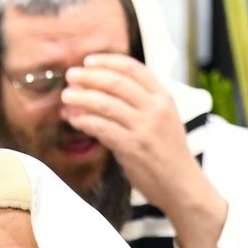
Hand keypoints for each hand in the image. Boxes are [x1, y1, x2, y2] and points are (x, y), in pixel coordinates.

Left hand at [61, 55, 228, 247]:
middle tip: (70, 76)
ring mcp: (144, 128)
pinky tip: (73, 119)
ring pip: (106, 104)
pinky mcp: (133, 147)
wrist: (182, 185)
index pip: (133, 68)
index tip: (88, 61)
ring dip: (82, 97)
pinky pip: (102, 128)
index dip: (108, 61)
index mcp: (163, 97)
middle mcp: (155, 108)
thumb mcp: (163, 119)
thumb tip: (103, 91)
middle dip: (89, 77)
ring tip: (66, 97)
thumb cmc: (168, 153)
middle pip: (116, 82)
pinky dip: (84, 120)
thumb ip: (140, 103)